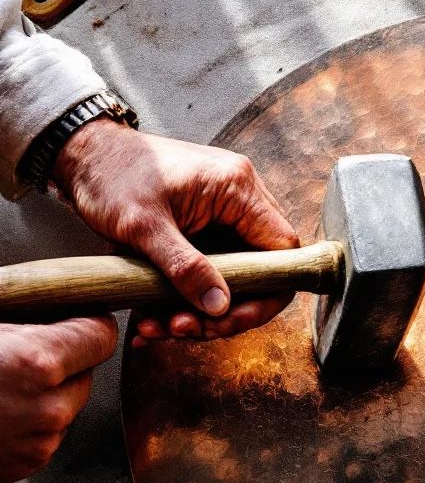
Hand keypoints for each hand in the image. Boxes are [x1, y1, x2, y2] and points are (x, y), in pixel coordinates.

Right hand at [0, 317, 117, 482]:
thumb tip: (65, 311)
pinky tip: (0, 413)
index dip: (90, 325)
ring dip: (50, 396)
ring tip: (4, 388)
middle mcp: (50, 408)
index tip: (83, 318)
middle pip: (87, 374)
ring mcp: (42, 442)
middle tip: (25, 357)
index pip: (102, 337)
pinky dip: (34, 423)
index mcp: (38, 364)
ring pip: (70, 405)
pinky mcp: (31, 465)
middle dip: (65, 364)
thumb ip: (33, 323)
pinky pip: (51, 432)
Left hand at [52, 120, 299, 345]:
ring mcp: (225, 215)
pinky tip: (157, 316)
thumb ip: (185, 266)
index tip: (232, 318)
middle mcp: (241, 200)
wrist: (83, 154)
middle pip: (261, 272)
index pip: (283, 251)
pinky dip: (189, 299)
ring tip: (162, 326)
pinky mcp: (207, 229)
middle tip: (190, 329)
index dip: (268, 292)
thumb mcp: (143, 226)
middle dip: (228, 311)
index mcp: (237, 188)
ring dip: (204, 311)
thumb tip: (220, 305)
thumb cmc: (110, 173)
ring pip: (235, 278)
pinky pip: (212, 272)